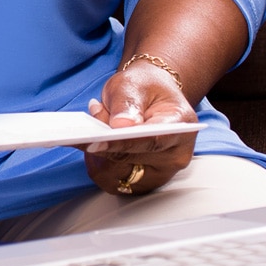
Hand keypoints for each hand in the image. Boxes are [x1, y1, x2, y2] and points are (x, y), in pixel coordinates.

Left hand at [80, 61, 197, 195]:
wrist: (151, 97)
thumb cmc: (144, 88)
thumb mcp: (132, 84)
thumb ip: (126, 102)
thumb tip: (120, 126)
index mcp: (180, 127)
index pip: (151, 142)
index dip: (121, 144)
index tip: (94, 142)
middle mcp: (175, 155)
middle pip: (131, 161)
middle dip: (103, 144)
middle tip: (85, 126)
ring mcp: (161, 172)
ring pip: (117, 176)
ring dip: (97, 156)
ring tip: (93, 133)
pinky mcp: (144, 181)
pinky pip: (112, 181)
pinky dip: (98, 164)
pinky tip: (95, 146)